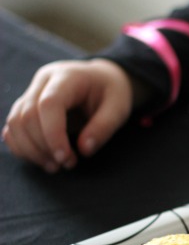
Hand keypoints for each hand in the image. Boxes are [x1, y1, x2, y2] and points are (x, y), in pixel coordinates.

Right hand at [2, 59, 134, 172]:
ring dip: (30, 150)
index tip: (65, 158)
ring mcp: (32, 92)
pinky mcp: (27, 105)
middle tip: (67, 164)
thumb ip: (104, 128)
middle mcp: (43, 82)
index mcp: (67, 77)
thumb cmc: (112, 93)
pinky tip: (41, 159)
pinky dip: (22, 146)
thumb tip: (84, 150)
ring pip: (15, 122)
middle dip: (43, 146)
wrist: (102, 78)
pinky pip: (14, 127)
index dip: (52, 134)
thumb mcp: (118, 108)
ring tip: (54, 167)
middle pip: (27, 115)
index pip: (48, 104)